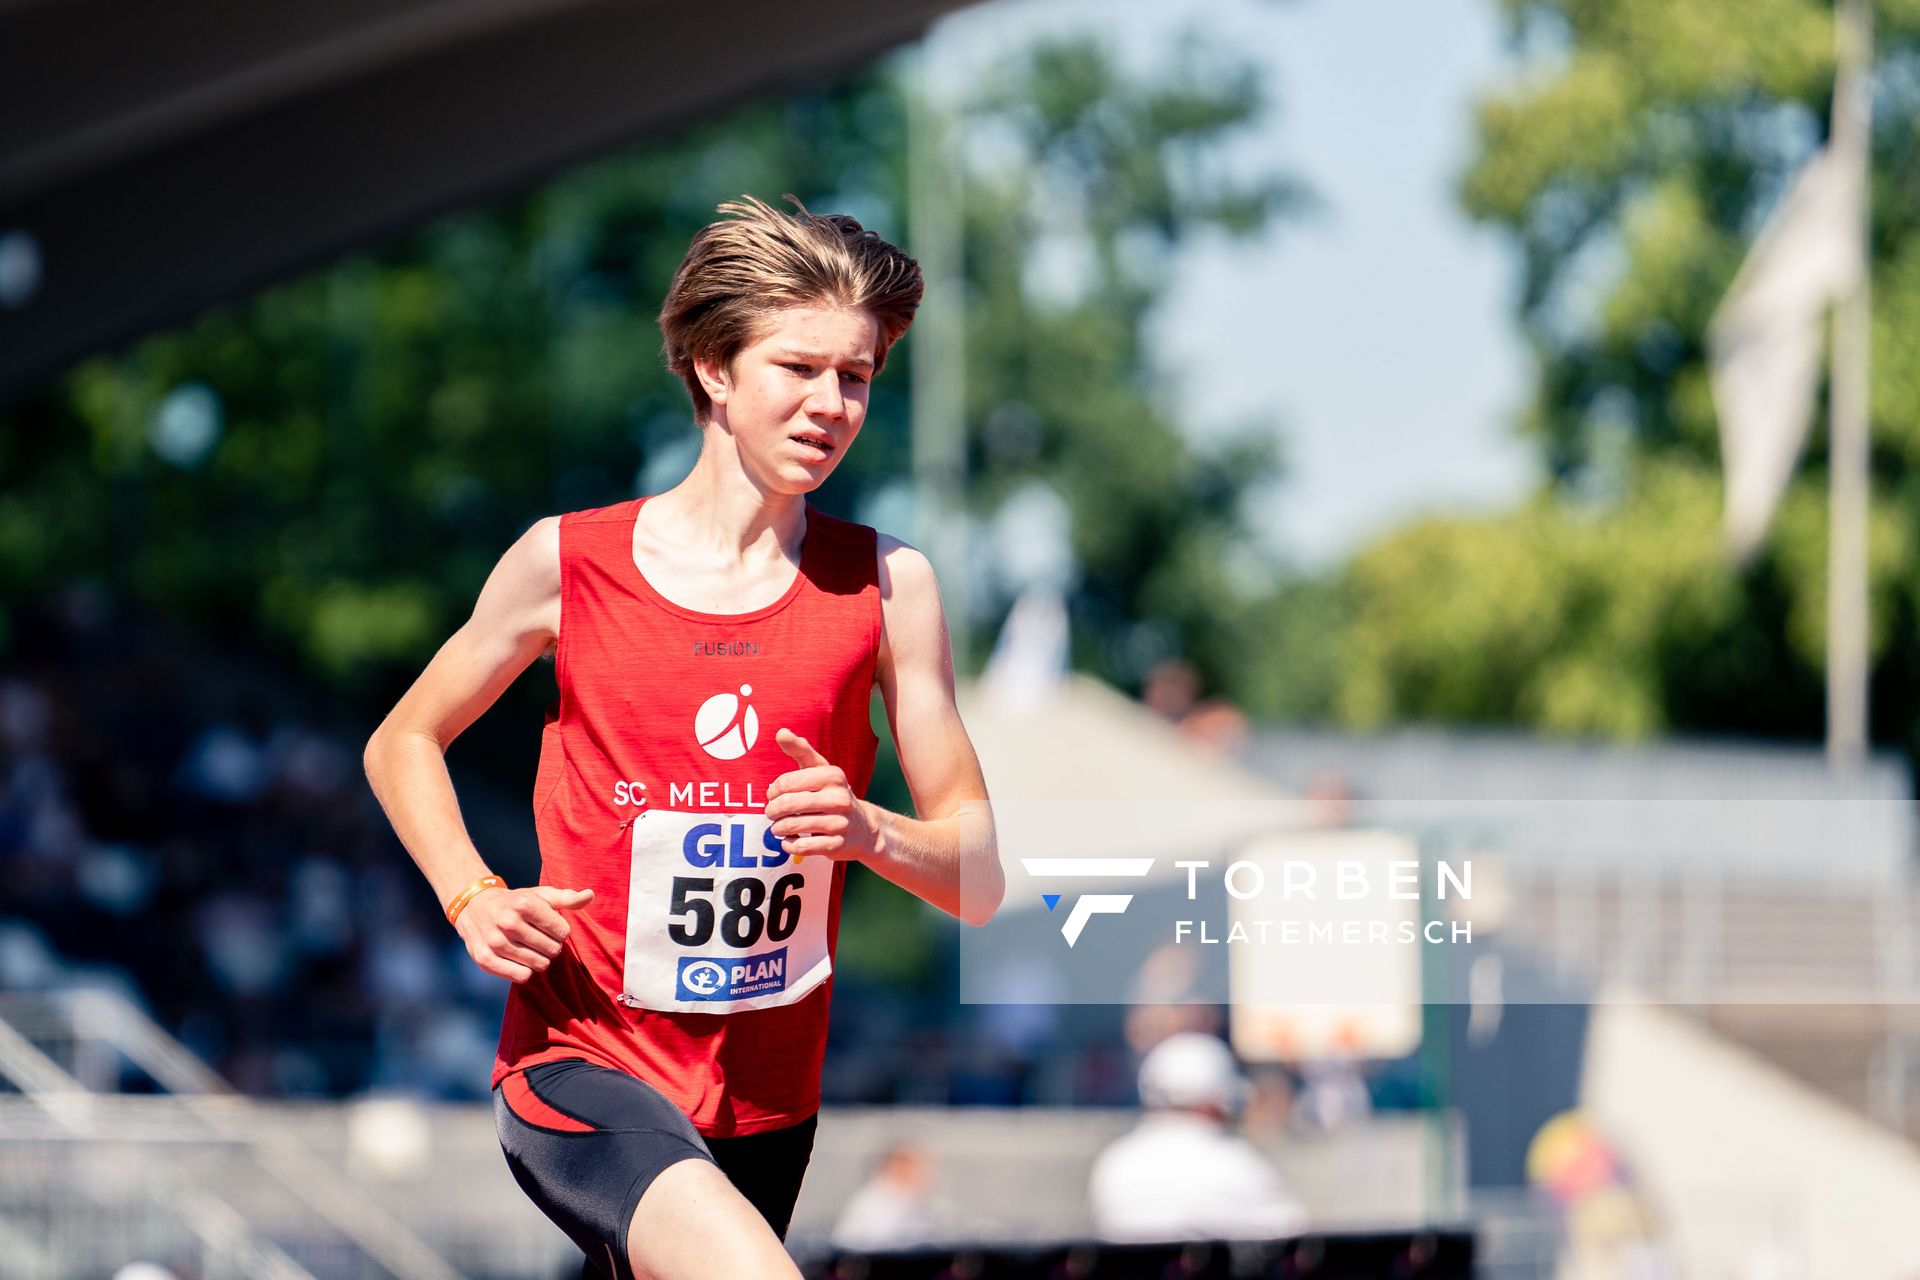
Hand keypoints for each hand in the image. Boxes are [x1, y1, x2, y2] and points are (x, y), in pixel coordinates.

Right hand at [455, 884, 592, 982]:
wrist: (474, 908)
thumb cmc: (516, 903)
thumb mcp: (540, 895)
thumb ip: (567, 898)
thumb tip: (590, 895)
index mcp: (524, 903)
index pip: (563, 931)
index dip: (560, 932)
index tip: (550, 928)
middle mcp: (508, 921)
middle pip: (552, 949)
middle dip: (552, 946)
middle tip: (540, 940)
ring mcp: (495, 941)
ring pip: (539, 965)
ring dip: (540, 960)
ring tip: (531, 949)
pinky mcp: (485, 959)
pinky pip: (521, 976)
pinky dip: (525, 971)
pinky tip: (519, 960)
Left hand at [764, 728, 875, 863]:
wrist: (865, 828)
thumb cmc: (834, 795)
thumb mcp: (821, 770)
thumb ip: (801, 750)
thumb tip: (781, 732)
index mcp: (833, 776)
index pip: (786, 782)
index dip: (773, 791)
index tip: (773, 795)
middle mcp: (839, 798)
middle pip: (788, 804)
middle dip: (772, 811)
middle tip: (772, 813)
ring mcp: (840, 823)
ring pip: (793, 827)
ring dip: (778, 829)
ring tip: (778, 827)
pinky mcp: (837, 845)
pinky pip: (802, 847)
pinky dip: (789, 845)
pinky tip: (790, 841)